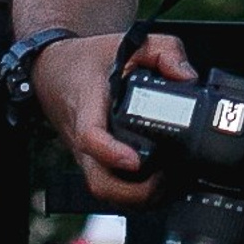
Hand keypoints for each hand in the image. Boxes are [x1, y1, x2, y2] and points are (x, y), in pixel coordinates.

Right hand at [33, 30, 193, 206]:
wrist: (56, 72)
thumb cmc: (90, 61)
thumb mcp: (128, 43)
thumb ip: (164, 51)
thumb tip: (187, 78)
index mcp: (87, 108)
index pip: (90, 137)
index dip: (111, 153)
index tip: (135, 160)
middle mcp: (82, 140)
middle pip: (98, 181)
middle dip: (132, 193)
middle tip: (165, 181)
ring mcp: (86, 157)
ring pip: (104, 193)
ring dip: (136, 199)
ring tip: (169, 187)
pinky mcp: (93, 165)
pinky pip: (110, 189)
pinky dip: (133, 196)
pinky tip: (160, 187)